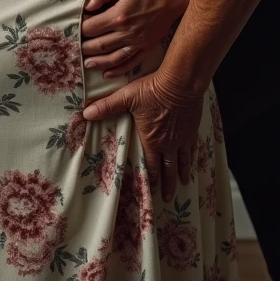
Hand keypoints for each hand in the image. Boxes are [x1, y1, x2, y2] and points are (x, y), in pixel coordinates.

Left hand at [82, 0, 177, 77]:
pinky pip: (130, 62)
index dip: (81, 29)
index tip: (77, 28)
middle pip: (99, 45)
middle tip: (76, 48)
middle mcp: (127, 32)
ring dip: (97, 62)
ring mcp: (137, 42)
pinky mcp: (146, 48)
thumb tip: (87, 5)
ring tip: (86, 64)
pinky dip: (118, 70)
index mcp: (119, 16)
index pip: (92, 28)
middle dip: (85, 48)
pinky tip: (107, 73)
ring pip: (112, 57)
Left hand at [82, 74, 204, 200]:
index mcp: (151, 139)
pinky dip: (192, 157)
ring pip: (182, 161)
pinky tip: (193, 161)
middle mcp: (168, 143)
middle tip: (167, 198)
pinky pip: (192, 147)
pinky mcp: (192, 128)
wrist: (181, 82)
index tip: (150, 192)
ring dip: (181, 173)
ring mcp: (182, 137)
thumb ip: (107, 106)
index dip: (150, 179)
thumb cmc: (153, 90)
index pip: (150, 164)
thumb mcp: (127, 97)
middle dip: (166, 184)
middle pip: (168, 168)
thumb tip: (86, 113)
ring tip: (183, 183)